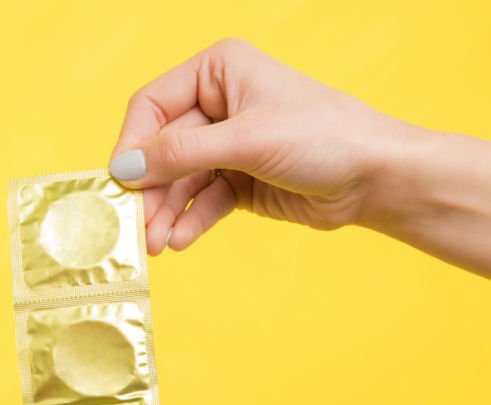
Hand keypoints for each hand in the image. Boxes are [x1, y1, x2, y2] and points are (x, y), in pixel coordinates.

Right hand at [109, 39, 408, 254]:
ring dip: (165, 214)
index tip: (119, 185)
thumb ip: (182, 154)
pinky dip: (189, 221)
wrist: (372, 178)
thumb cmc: (322, 137)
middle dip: (150, 193)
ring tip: (155, 245)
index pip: (152, 106)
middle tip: (135, 230)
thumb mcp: (247, 141)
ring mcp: (226, 147)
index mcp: (217, 72)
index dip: (132, 146)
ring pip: (178, 182)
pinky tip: (180, 241)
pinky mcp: (236, 183)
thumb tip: (125, 170)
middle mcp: (217, 105)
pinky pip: (200, 202)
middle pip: (162, 151)